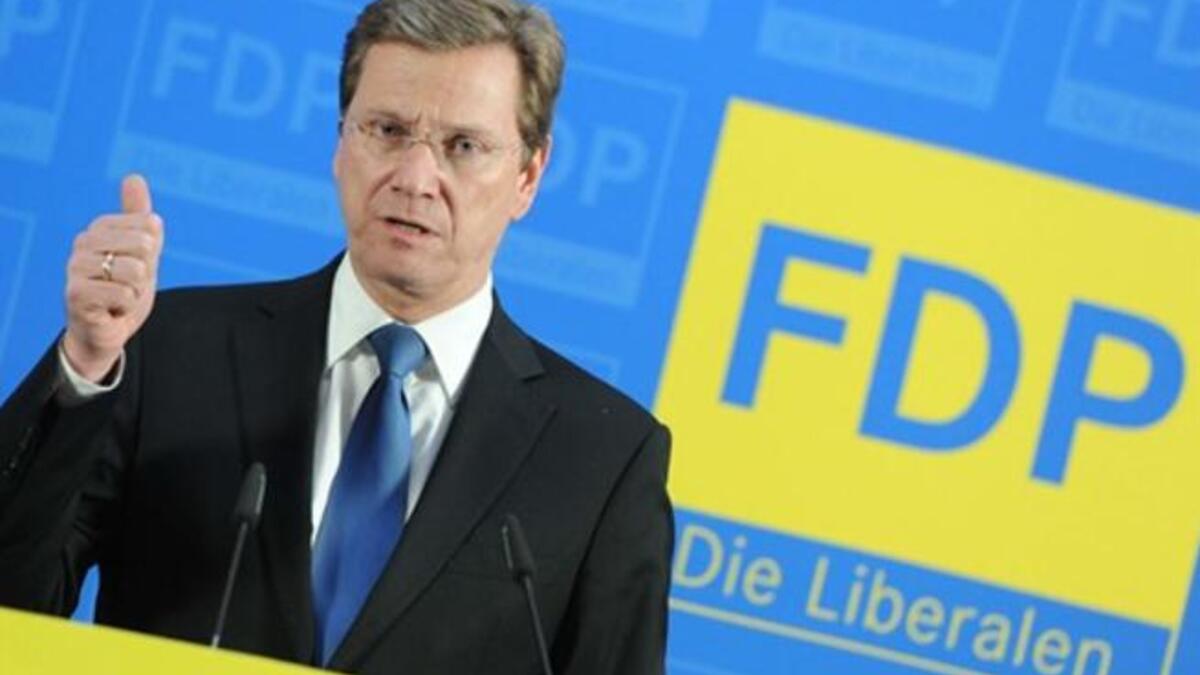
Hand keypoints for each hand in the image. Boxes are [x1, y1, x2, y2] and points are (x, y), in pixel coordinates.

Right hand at [62, 175, 163, 382]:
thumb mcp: (142, 252)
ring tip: (119, 297)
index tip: (135, 265)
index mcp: (101, 227)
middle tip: (128, 285)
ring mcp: (76, 267)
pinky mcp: (76, 293)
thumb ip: (140, 217)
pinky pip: (125, 294)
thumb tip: (133, 177)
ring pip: (135, 271)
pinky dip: (126, 306)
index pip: (150, 227)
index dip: (153, 253)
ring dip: (136, 292)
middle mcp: (83, 242)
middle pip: (144, 246)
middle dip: (146, 273)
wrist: (107, 329)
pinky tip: (111, 310)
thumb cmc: (124, 288)